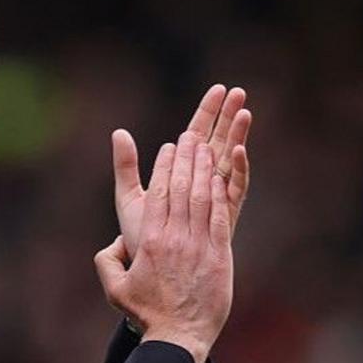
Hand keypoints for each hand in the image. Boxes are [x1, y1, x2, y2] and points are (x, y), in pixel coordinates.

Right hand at [95, 133, 234, 362]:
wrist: (178, 337)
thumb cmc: (146, 314)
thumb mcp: (115, 289)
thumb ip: (108, 261)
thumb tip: (111, 243)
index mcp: (149, 242)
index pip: (157, 194)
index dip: (164, 167)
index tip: (169, 148)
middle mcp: (174, 238)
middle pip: (180, 189)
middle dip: (186, 159)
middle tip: (190, 136)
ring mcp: (198, 246)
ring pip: (201, 198)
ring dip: (204, 169)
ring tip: (206, 147)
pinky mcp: (219, 256)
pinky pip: (219, 218)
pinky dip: (219, 195)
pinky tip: (221, 178)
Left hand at [113, 84, 251, 257]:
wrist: (152, 274)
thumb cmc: (140, 239)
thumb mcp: (129, 198)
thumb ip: (126, 166)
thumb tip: (118, 132)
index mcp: (180, 175)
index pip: (196, 135)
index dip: (207, 111)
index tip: (218, 88)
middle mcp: (201, 184)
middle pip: (217, 142)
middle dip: (227, 117)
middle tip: (238, 91)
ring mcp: (215, 199)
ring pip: (229, 161)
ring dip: (237, 137)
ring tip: (244, 112)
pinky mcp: (224, 217)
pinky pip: (235, 190)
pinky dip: (239, 170)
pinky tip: (240, 150)